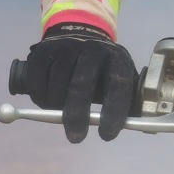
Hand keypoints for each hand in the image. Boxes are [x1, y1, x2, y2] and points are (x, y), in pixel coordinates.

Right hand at [20, 23, 136, 142]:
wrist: (80, 35)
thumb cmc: (103, 69)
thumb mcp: (121, 77)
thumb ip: (128, 101)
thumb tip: (136, 126)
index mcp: (118, 58)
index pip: (119, 85)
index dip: (113, 111)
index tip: (107, 134)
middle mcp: (93, 49)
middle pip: (82, 85)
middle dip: (77, 115)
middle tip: (76, 138)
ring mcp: (68, 47)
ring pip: (57, 85)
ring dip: (56, 106)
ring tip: (60, 112)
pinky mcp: (45, 49)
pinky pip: (38, 79)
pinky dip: (40, 96)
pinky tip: (47, 101)